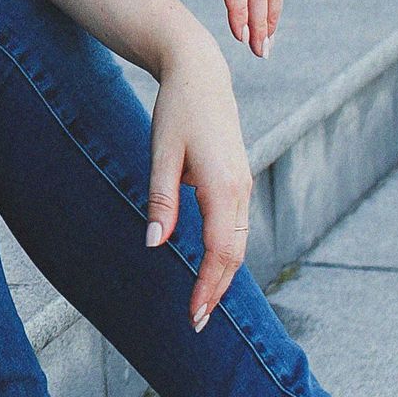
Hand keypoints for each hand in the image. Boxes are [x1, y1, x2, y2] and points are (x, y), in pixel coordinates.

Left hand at [145, 39, 253, 329]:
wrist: (201, 74)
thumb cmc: (177, 111)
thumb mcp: (161, 153)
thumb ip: (161, 201)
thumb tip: (154, 244)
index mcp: (224, 187)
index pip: (219, 252)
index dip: (207, 287)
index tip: (193, 315)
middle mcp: (241, 190)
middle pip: (234, 254)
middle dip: (217, 290)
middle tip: (196, 322)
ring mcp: (243, 186)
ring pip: (238, 243)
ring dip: (223, 276)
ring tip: (202, 303)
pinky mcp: (238, 182)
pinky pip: (236, 228)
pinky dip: (226, 254)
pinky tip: (211, 269)